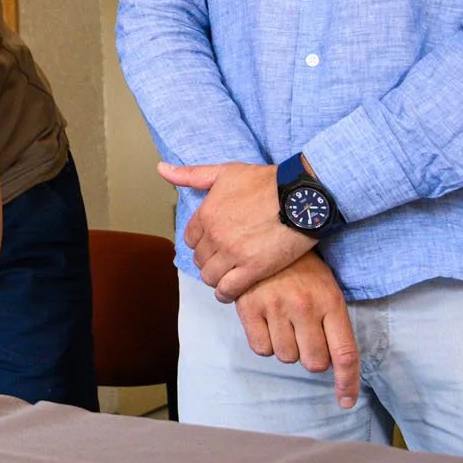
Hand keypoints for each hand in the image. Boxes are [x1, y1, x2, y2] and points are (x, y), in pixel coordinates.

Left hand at [170, 160, 313, 301]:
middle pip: (200, 259)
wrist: (301, 196)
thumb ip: (191, 175)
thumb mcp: (225, 172)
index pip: (189, 239)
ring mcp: (233, 254)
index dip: (200, 242)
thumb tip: (162, 169)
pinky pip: (229, 289)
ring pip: (210, 276)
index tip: (211, 244)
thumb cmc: (266, 181)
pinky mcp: (253, 269)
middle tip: (221, 260)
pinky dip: (226, 294)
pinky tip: (230, 292)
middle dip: (208, 260)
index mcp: (206, 214)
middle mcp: (215, 235)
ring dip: (216, 278)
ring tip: (226, 275)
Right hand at [232, 253, 360, 408]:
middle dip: (312, 357)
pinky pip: (261, 349)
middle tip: (306, 336)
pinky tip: (266, 323)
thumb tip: (335, 365)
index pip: (344, 354)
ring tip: (284, 322)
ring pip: (286, 357)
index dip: (347, 383)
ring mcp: (275, 307)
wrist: (267, 234)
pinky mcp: (249, 308)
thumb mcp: (328, 288)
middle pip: (313, 363)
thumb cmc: (302, 269)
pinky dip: (265, 343)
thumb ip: (333, 324)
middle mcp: (305, 307)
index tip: (345, 401)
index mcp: (331, 302)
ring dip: (287, 347)